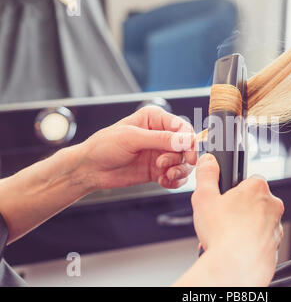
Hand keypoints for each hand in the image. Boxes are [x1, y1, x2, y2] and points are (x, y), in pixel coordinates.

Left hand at [77, 106, 196, 189]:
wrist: (90, 169)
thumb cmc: (104, 146)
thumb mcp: (132, 138)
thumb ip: (161, 139)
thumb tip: (186, 140)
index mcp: (155, 119)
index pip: (182, 127)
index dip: (189, 141)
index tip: (189, 155)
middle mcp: (161, 135)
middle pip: (186, 147)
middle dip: (181, 158)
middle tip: (167, 166)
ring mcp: (161, 153)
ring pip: (184, 162)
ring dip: (178, 171)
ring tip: (165, 175)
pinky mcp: (158, 170)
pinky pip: (176, 176)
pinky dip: (174, 181)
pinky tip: (163, 182)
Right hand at [191, 153, 283, 285]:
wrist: (236, 266)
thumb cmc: (222, 233)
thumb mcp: (204, 197)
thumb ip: (206, 175)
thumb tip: (208, 161)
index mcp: (258, 188)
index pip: (248, 180)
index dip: (233, 190)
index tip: (223, 199)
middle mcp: (272, 205)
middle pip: (253, 201)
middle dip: (237, 210)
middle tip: (221, 219)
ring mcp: (276, 226)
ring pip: (257, 221)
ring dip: (243, 226)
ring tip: (224, 236)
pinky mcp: (275, 245)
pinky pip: (260, 239)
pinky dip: (249, 242)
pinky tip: (233, 247)